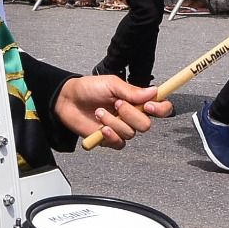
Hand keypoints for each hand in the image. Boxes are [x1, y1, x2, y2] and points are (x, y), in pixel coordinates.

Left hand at [56, 76, 171, 148]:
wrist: (67, 100)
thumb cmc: (89, 88)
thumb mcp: (111, 84)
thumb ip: (132, 91)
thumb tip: (154, 91)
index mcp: (136, 101)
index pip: (161, 108)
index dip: (160, 109)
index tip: (148, 105)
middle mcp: (132, 116)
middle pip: (146, 125)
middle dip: (130, 114)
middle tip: (116, 104)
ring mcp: (121, 128)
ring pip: (130, 133)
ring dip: (114, 122)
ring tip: (99, 112)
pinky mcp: (110, 139)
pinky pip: (119, 143)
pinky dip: (111, 135)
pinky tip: (101, 128)